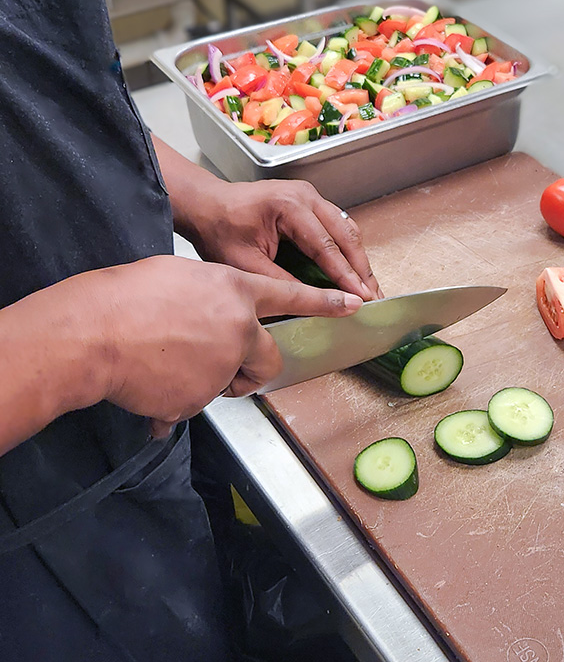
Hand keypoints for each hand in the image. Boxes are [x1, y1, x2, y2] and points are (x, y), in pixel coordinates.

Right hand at [87, 255, 361, 437]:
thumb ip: (209, 296)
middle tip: (230, 368)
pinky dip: (176, 399)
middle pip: (270, 357)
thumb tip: (209, 312)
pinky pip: (195, 403)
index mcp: (234, 290)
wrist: (92, 333)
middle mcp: (238, 328)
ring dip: (209, 379)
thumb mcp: (178, 278)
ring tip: (168, 364)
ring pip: (229, 381)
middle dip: (255, 367)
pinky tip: (151, 382)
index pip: (290, 295)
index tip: (352, 303)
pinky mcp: (201, 398)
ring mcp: (223, 364)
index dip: (323, 302)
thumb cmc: (125, 297)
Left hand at [187, 179, 382, 300]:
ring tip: (368, 288)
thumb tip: (315, 303)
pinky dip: (348, 250)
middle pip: (346, 234)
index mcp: (289, 205)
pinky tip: (352, 272)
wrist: (206, 205)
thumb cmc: (219, 230)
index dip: (346, 275)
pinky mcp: (310, 203)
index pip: (326, 245)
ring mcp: (310, 196)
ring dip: (358, 260)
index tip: (361, 297)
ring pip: (346, 229)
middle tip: (375, 297)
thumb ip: (283, 282)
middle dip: (361, 269)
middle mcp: (305, 195)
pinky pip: (337, 226)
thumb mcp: (245, 265)